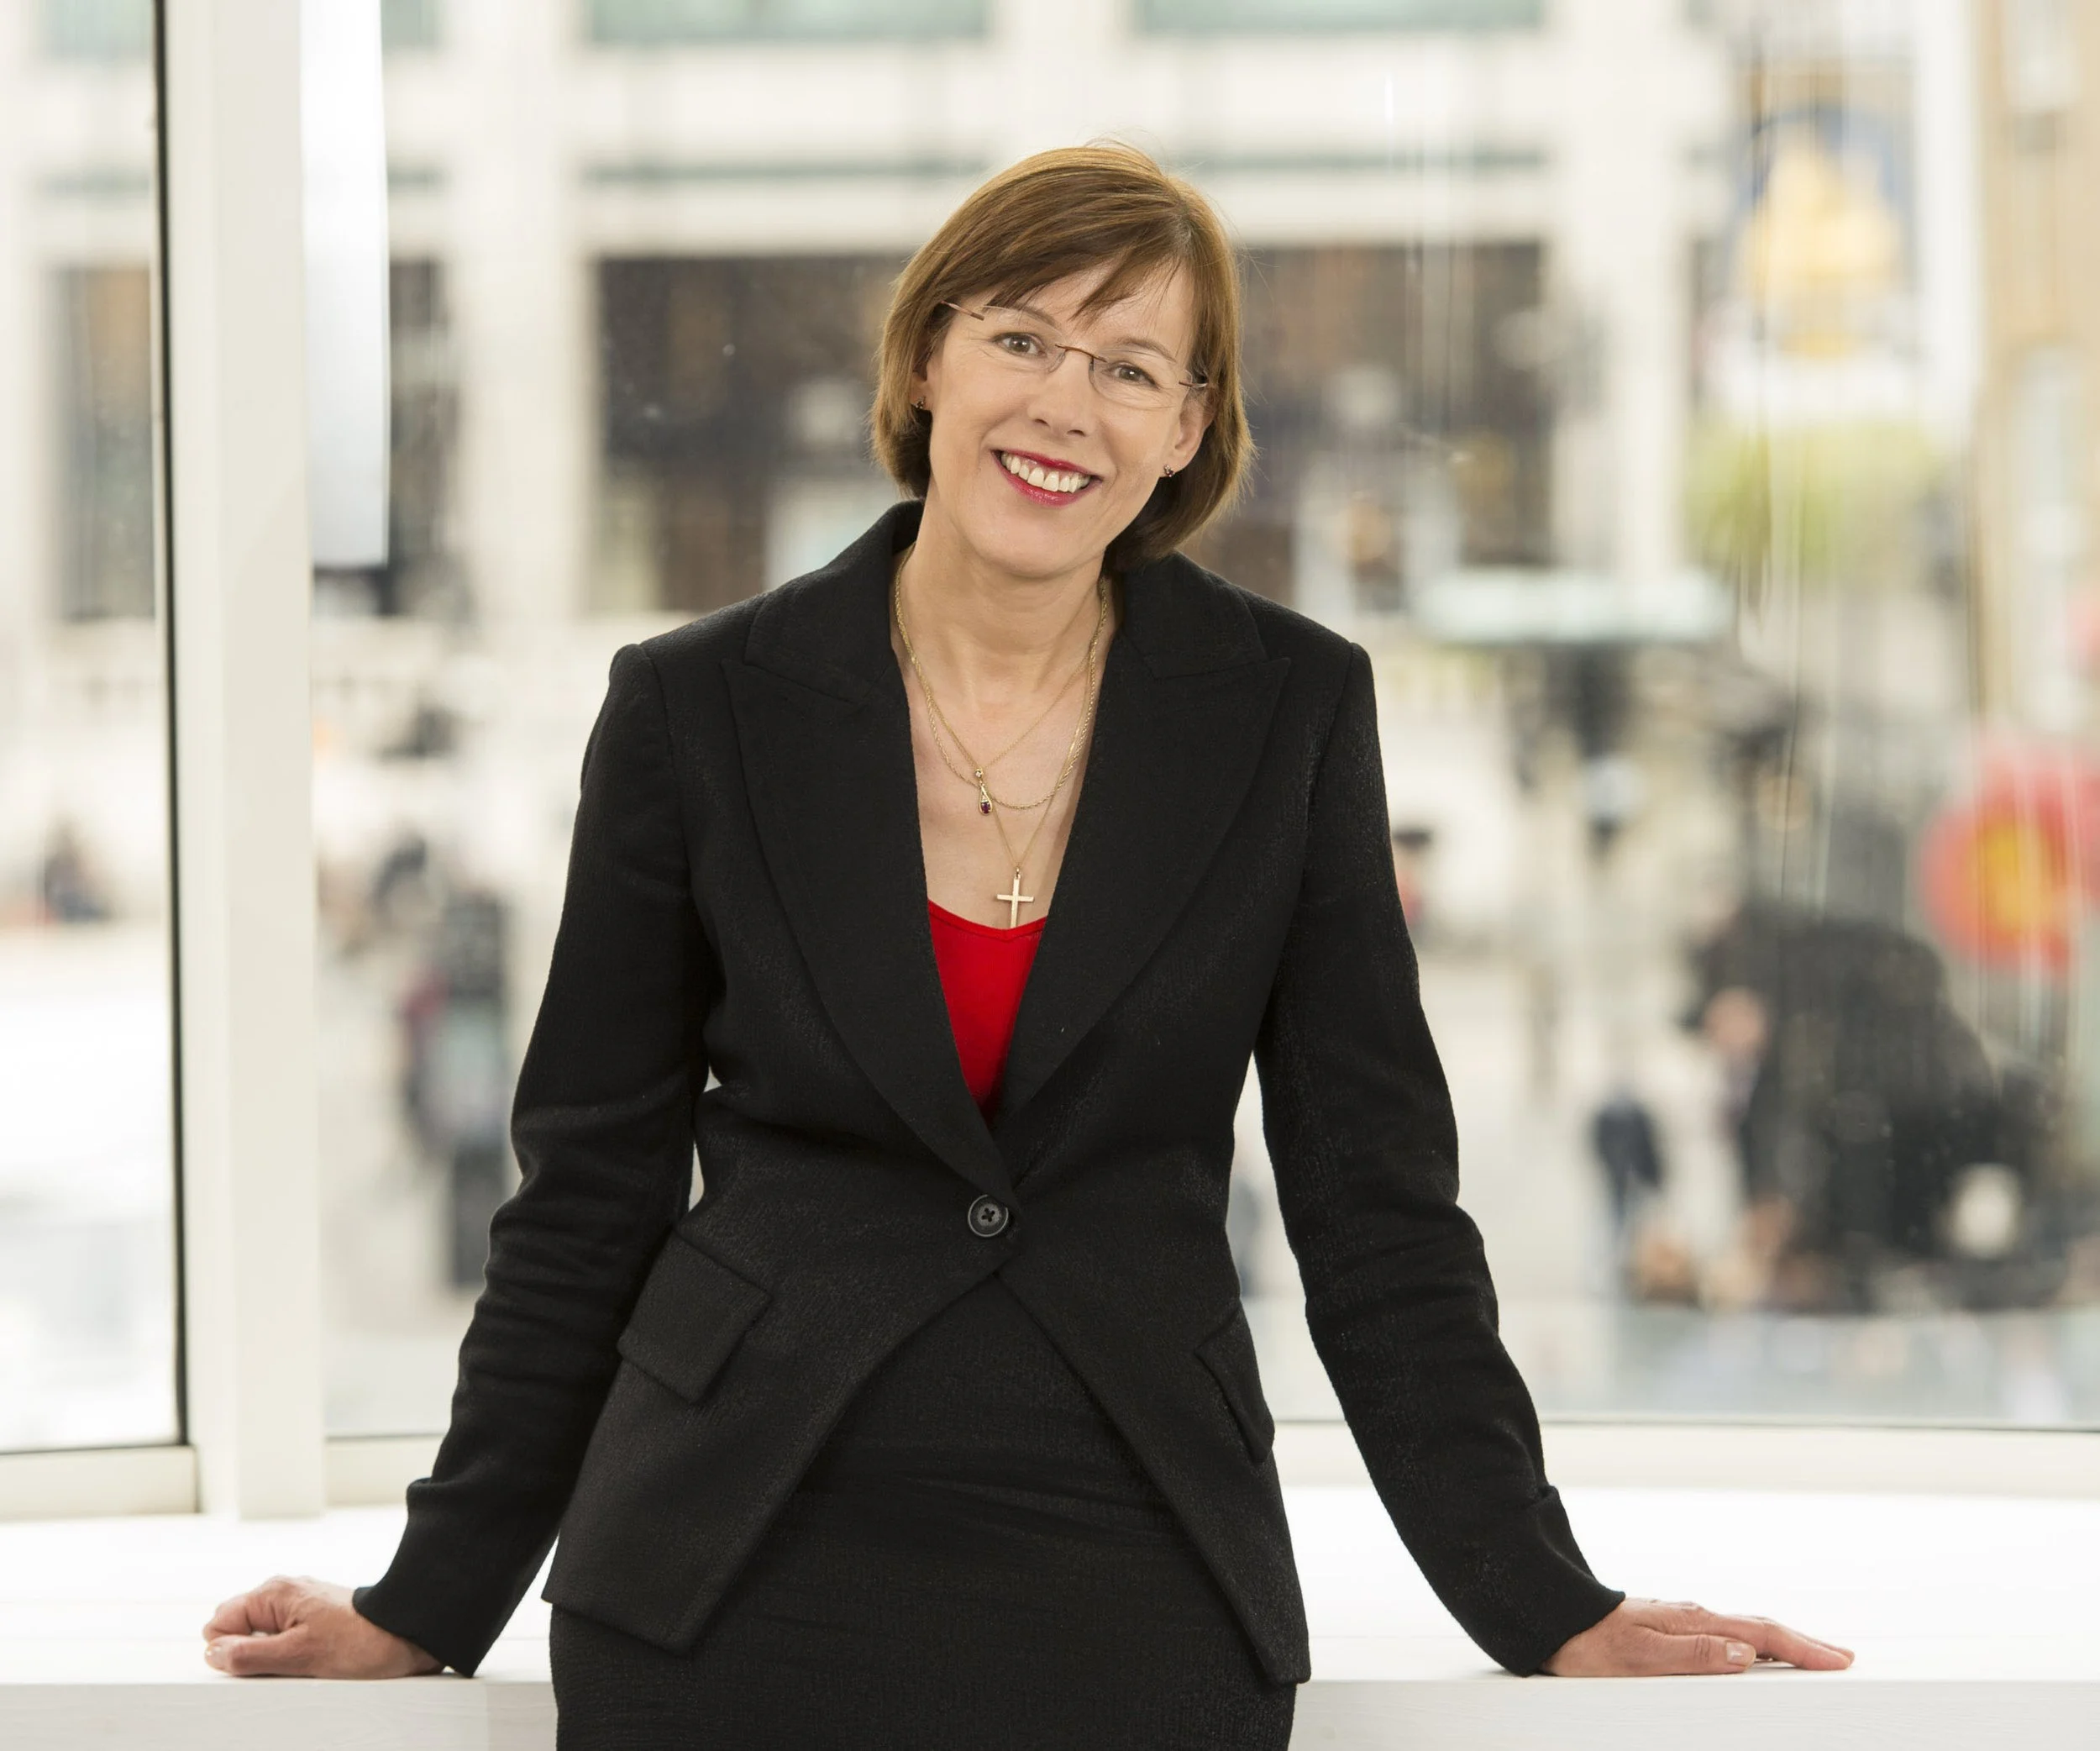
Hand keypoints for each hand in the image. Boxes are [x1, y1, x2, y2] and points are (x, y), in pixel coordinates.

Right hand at [201, 1575, 443, 1678]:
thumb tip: (213, 1654)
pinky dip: (293, 1658)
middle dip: (250, 1655)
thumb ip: (248, 1655)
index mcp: (274, 1593)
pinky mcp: (318, 1621)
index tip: (259, 1664)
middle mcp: (285, 1594)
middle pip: (239, 1631)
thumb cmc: (361, 1642)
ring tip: (306, 1667)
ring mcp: (302, 1607)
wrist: (411, 1635)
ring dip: (273, 1660)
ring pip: (263, 1640)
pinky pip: (287, 1642)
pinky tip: (316, 1665)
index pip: (219, 1623)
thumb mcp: (298, 1656)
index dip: (229, 1651)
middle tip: (284, 1667)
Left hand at [1544, 1597, 1853, 1675]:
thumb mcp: (1641, 1657)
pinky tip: (1752, 1657)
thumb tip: (1743, 1655)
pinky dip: (1751, 1646)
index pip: (1760, 1635)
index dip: (1802, 1648)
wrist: (1554, 1622)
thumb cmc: (1591, 1645)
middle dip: (1802, 1643)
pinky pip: (1723, 1638)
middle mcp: (1692, 1618)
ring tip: (1809, 1656)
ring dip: (1780, 1644)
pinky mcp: (1668, 1631)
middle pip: (1760, 1630)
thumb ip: (1694, 1655)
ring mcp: (1681, 1622)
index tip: (1839, 1660)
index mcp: (1693, 1623)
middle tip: (1841, 1657)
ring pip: (1743, 1633)